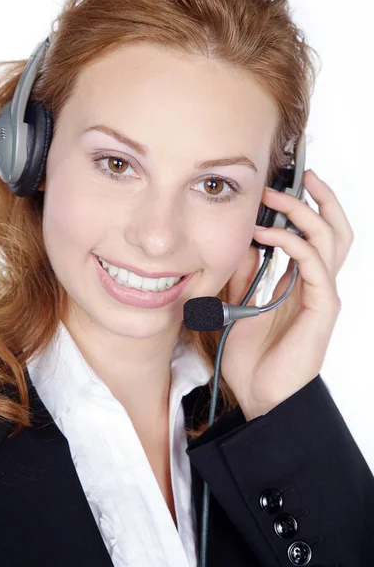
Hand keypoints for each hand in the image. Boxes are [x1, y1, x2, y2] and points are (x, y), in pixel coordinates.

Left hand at [221, 168, 353, 420]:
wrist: (261, 397)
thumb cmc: (252, 358)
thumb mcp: (238, 306)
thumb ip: (244, 275)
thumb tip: (244, 243)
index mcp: (301, 283)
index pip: (314, 235)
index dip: (305, 207)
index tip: (281, 186)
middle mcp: (317, 284)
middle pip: (335, 229)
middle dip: (320, 198)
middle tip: (298, 176)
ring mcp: (322, 294)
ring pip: (330, 238)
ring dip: (304, 211)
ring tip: (277, 196)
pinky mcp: (322, 306)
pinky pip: (314, 263)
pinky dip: (292, 242)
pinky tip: (265, 233)